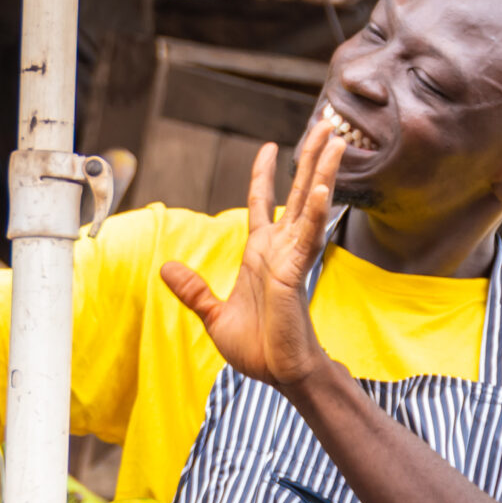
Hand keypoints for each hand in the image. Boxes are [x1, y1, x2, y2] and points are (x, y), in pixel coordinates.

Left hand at [160, 127, 345, 391]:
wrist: (279, 375)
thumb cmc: (258, 349)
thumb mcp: (214, 316)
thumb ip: (193, 291)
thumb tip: (165, 267)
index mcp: (260, 255)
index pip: (263, 204)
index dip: (264, 175)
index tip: (270, 147)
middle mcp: (280, 250)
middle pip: (297, 193)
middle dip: (310, 159)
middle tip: (328, 128)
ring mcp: (291, 259)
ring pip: (309, 205)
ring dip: (322, 172)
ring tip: (336, 141)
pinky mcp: (295, 274)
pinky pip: (307, 236)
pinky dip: (314, 212)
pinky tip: (322, 187)